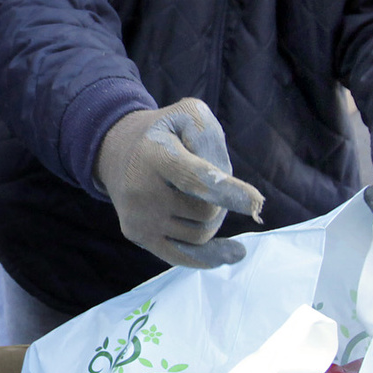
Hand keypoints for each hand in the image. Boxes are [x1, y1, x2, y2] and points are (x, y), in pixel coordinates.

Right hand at [94, 99, 265, 269]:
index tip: (255, 202)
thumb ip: (209, 136)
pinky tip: (233, 253)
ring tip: (202, 198)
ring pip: (200, 235)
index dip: (227, 191)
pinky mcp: (137, 235)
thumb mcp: (186, 115)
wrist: (117, 150)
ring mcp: (138, 217)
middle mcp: (141, 190)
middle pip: (206, 212)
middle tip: (209, 180)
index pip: (195, 179)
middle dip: (222, 200)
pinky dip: (210, 257)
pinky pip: (183, 256)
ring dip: (213, 219)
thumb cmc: (165, 132)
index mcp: (155, 155)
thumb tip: (223, 186)